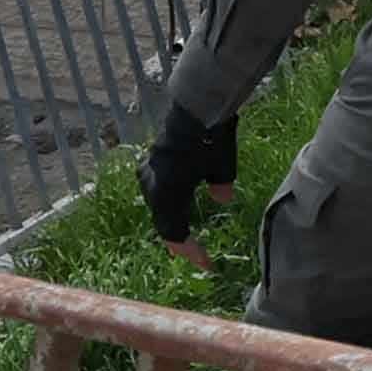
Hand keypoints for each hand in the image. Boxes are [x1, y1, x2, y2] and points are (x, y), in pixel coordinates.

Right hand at [141, 106, 240, 250]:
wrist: (195, 106)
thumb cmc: (211, 140)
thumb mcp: (223, 170)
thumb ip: (221, 188)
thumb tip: (222, 199)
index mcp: (166, 195)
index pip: (176, 233)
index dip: (191, 251)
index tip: (207, 264)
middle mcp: (152, 186)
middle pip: (164, 223)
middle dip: (180, 240)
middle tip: (196, 255)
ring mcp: (149, 173)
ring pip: (160, 208)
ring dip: (174, 222)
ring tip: (187, 235)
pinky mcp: (151, 162)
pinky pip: (159, 192)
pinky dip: (171, 204)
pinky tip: (182, 204)